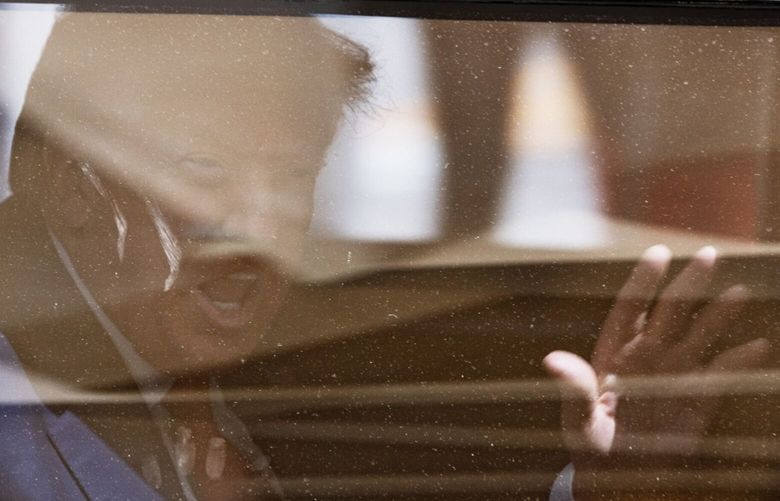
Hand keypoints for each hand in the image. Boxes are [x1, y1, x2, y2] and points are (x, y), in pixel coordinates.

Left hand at [543, 245, 768, 493]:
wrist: (617, 478)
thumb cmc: (590, 444)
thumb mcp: (577, 418)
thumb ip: (573, 388)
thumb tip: (552, 360)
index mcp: (614, 354)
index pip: (630, 308)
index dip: (644, 282)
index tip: (659, 254)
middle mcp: (647, 356)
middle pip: (670, 313)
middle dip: (688, 284)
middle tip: (709, 254)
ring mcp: (674, 374)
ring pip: (699, 335)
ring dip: (718, 315)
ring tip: (739, 292)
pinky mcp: (697, 399)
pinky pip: (721, 374)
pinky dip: (739, 362)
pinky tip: (758, 346)